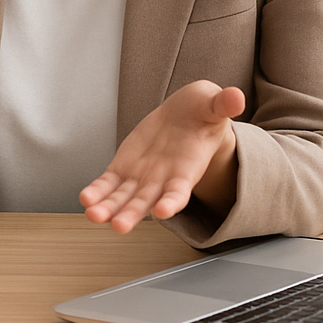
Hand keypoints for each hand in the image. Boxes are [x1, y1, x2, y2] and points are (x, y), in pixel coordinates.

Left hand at [80, 81, 244, 232]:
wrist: (186, 117)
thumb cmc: (203, 114)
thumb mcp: (214, 105)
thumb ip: (223, 104)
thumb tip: (236, 96)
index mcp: (187, 168)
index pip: (180, 190)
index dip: (172, 201)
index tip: (162, 212)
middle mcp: (163, 179)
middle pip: (147, 202)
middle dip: (132, 214)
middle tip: (118, 225)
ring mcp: (142, 176)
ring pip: (123, 197)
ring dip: (108, 207)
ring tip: (94, 215)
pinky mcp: (124, 168)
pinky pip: (108, 183)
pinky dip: (98, 191)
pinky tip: (86, 197)